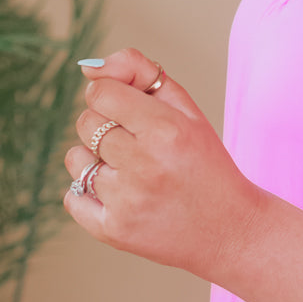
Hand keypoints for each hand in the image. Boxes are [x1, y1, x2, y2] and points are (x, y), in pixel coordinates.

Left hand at [63, 47, 263, 281]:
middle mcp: (144, 165)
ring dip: (96, 161)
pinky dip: (88, 195)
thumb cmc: (207, 166)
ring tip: (131, 175)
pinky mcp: (114, 231)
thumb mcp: (188, 112)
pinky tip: (120, 198)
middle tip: (137, 147)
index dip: (111, 98)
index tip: (128, 111)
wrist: (231, 232)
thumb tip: (90, 70)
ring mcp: (126, 201)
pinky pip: (71, 197)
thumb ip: (142, 74)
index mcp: (165, 130)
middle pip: (86, 123)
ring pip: (76, 159)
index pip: (100, 93)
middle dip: (106, 129)